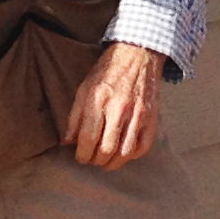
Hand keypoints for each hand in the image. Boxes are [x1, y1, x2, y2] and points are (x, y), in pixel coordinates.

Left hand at [66, 42, 164, 168]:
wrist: (138, 55)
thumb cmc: (107, 72)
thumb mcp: (84, 88)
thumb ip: (75, 116)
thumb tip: (67, 142)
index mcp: (98, 100)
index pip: (88, 139)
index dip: (82, 154)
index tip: (80, 157)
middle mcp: (118, 109)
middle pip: (106, 149)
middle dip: (96, 161)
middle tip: (92, 160)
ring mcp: (138, 114)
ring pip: (125, 152)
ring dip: (113, 163)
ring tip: (106, 162)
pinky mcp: (151, 117)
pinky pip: (143, 146)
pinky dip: (132, 155)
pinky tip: (124, 153)